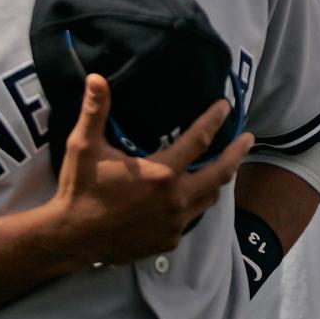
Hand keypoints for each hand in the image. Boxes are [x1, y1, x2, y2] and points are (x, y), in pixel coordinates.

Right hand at [52, 75, 252, 265]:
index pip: (200, 140)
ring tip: (225, 166)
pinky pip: (191, 218)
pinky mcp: (169, 240)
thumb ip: (95, 112)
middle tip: (249, 138)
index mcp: (161, 173)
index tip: (226, 106)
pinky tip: (191, 195)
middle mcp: (175, 199)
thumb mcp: (84, 147)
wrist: (71, 239)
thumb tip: (97, 78)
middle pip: (221, 172)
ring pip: (209, 197)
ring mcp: (174, 222)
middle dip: (238, 152)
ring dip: (219, 180)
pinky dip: (195, 204)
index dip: (214, 120)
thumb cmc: (79, 189)